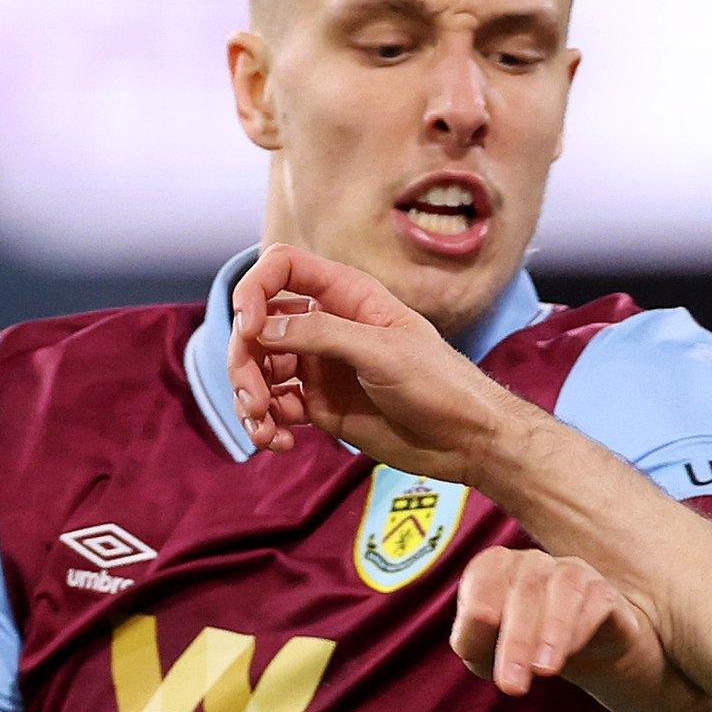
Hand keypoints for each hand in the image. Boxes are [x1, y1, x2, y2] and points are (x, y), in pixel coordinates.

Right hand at [226, 244, 521, 484]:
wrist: (467, 439)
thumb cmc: (440, 384)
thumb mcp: (383, 352)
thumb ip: (321, 334)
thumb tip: (260, 327)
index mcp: (348, 295)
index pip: (283, 268)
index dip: (255, 290)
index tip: (251, 328)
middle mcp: (328, 326)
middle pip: (258, 325)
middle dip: (245, 361)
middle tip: (254, 401)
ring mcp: (321, 366)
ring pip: (260, 369)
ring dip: (249, 398)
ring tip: (264, 429)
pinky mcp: (321, 405)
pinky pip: (275, 408)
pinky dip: (266, 424)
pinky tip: (279, 443)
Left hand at [450, 546, 661, 695]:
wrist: (580, 652)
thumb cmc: (519, 647)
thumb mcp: (483, 652)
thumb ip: (470, 637)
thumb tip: (479, 619)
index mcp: (496, 568)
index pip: (483, 576)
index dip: (478, 608)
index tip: (473, 649)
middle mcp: (534, 562)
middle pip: (525, 589)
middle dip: (516, 640)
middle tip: (511, 685)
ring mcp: (572, 571)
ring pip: (564, 588)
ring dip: (553, 631)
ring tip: (544, 672)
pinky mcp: (604, 592)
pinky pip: (597, 601)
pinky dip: (581, 628)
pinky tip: (571, 654)